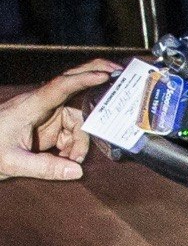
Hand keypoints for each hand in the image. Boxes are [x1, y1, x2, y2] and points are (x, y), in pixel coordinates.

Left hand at [0, 60, 117, 182]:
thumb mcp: (11, 163)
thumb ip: (44, 167)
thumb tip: (77, 171)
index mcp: (29, 107)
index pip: (59, 87)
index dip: (83, 79)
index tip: (106, 76)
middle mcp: (39, 106)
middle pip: (72, 88)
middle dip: (93, 78)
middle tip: (118, 74)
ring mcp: (44, 115)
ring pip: (77, 119)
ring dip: (81, 139)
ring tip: (71, 158)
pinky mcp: (46, 126)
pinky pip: (71, 131)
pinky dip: (74, 146)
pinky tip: (66, 158)